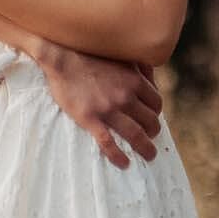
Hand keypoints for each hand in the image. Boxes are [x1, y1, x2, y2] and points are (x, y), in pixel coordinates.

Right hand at [38, 47, 162, 168]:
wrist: (62, 57)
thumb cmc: (90, 54)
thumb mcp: (121, 56)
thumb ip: (139, 66)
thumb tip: (152, 77)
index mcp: (134, 80)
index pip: (156, 103)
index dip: (156, 113)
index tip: (151, 118)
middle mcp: (125, 96)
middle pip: (150, 120)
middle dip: (154, 132)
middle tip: (150, 137)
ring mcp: (108, 108)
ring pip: (135, 134)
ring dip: (145, 147)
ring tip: (149, 155)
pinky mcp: (90, 118)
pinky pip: (108, 142)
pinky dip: (118, 156)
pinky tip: (124, 163)